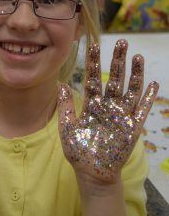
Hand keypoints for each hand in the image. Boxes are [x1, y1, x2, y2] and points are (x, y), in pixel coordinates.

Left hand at [58, 39, 158, 183]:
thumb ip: (65, 107)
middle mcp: (107, 106)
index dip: (94, 62)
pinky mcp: (133, 128)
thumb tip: (60, 84)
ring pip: (130, 90)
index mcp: (91, 105)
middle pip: (114, 79)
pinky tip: (154, 84)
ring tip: (137, 57)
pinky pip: (142, 110)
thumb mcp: (67, 128)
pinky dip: (148, 98)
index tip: (93, 45)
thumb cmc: (78, 151)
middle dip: (117, 61)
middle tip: (121, 42)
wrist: (92, 173)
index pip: (93, 79)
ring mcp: (121, 116)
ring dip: (135, 74)